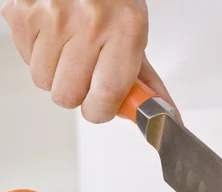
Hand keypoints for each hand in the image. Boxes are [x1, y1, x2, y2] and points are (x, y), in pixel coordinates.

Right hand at [1, 0, 177, 122]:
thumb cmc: (113, 0)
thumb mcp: (136, 34)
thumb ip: (145, 78)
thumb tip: (163, 113)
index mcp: (125, 30)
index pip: (106, 96)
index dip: (100, 111)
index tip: (102, 109)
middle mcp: (88, 23)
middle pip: (68, 96)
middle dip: (78, 93)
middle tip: (87, 72)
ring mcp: (51, 16)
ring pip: (43, 81)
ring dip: (56, 74)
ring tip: (70, 48)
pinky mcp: (21, 12)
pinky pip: (26, 58)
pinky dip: (39, 54)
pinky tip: (54, 35)